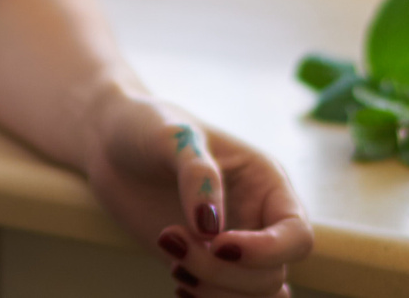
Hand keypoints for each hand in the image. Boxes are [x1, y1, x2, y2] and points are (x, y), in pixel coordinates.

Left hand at [83, 94, 311, 297]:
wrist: (111, 143)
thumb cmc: (148, 126)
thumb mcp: (173, 135)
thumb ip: (197, 174)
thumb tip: (210, 226)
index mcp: (267, 184)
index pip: (297, 237)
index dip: (267, 251)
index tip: (217, 244)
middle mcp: (259, 220)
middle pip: (271, 276)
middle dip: (222, 273)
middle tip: (171, 240)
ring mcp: (234, 247)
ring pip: (254, 297)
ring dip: (215, 294)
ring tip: (175, 264)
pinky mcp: (207, 267)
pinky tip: (177, 279)